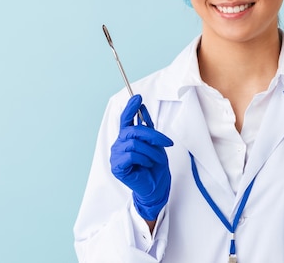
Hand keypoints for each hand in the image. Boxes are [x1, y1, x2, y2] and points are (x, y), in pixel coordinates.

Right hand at [110, 94, 173, 220]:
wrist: (156, 187)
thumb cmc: (155, 166)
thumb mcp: (155, 143)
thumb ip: (147, 127)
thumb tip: (142, 108)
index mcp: (127, 137)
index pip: (126, 119)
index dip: (130, 108)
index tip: (137, 97)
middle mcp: (119, 144)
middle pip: (133, 131)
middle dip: (153, 135)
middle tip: (167, 142)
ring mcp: (116, 155)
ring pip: (134, 143)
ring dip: (151, 151)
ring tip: (157, 160)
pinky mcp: (117, 167)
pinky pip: (131, 155)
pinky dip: (144, 159)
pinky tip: (147, 165)